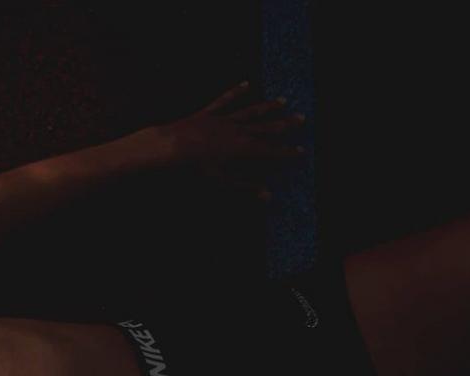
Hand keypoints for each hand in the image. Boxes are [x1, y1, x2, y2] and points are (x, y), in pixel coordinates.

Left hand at [150, 81, 307, 200]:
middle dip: (284, 124)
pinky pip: (224, 101)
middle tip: (302, 118)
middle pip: (265, 127)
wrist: (167, 148)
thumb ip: (244, 187)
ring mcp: (222, 120)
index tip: (302, 151)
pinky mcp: (207, 114)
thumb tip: (268, 196)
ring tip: (283, 100)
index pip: (270, 151)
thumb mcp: (218, 182)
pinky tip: (246, 84)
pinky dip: (236, 92)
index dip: (286, 152)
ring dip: (267, 107)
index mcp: (241, 149)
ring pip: (250, 111)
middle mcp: (236, 131)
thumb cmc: (191, 170)